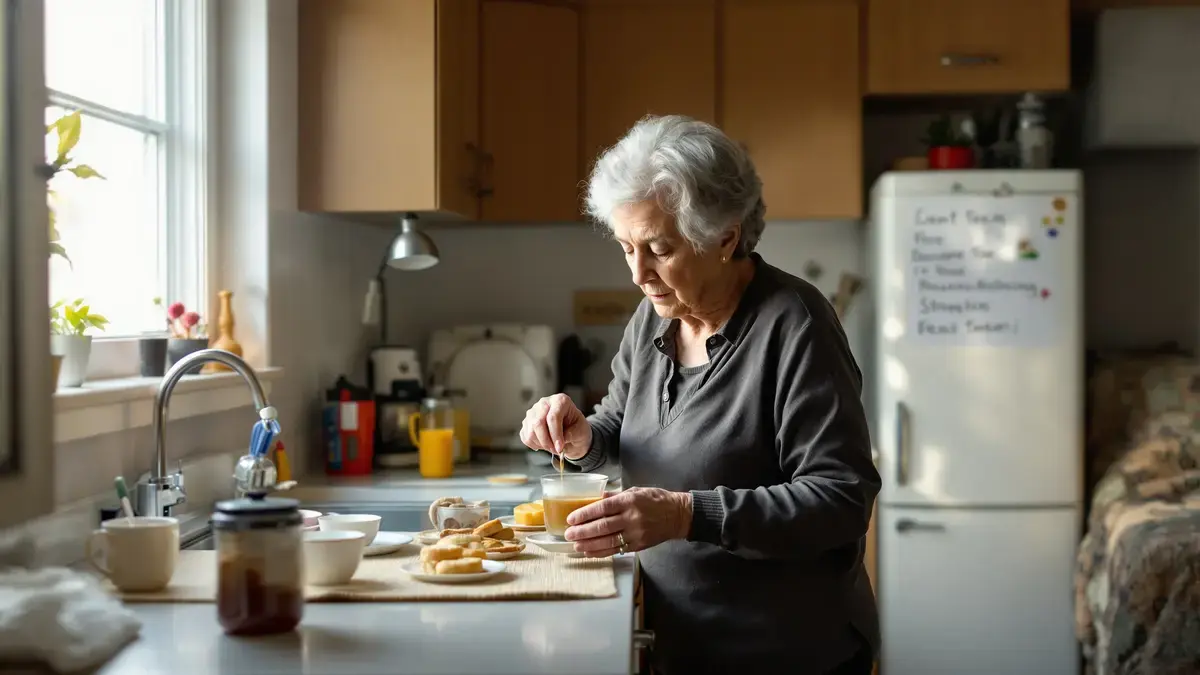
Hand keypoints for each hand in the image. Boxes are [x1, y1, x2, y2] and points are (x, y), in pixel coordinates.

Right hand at [519, 393, 591, 460]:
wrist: (572, 430)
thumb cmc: (577, 427)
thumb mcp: (581, 430)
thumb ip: (572, 434)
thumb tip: (559, 442)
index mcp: (560, 400)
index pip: (553, 417)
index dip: (556, 434)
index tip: (560, 447)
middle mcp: (544, 403)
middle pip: (538, 423)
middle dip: (547, 441)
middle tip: (556, 450)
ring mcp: (533, 412)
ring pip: (530, 431)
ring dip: (541, 444)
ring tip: (552, 447)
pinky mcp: (526, 422)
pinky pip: (525, 437)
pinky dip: (534, 445)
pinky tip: (544, 444)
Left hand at [564, 487, 692, 556]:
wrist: (677, 515)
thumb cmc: (655, 500)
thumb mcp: (635, 491)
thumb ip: (614, 497)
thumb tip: (595, 499)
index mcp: (629, 501)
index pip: (602, 508)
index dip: (585, 514)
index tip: (571, 519)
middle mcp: (632, 518)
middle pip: (602, 527)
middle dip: (582, 532)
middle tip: (568, 534)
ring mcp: (636, 533)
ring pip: (608, 542)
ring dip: (589, 545)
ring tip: (575, 545)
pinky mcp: (639, 545)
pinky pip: (616, 550)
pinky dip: (600, 552)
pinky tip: (589, 552)